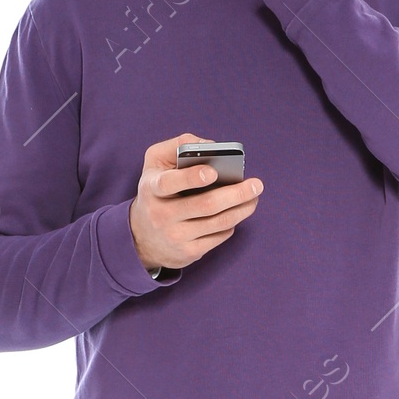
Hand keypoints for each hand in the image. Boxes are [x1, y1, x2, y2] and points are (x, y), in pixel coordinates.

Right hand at [128, 132, 262, 272]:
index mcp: (152, 188)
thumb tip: (212, 145)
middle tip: (257, 184)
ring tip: (255, 197)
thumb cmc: (157, 190)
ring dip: (242, 209)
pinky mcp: (188, 253)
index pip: (169, 183)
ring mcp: (175, 236)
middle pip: (205, 205)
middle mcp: (161, 214)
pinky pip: (219, 236)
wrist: (141, 237)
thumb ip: (179, 145)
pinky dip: (232, 223)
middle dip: (236, 194)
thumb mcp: (155, 162)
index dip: (191, 178)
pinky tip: (237, 213)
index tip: (214, 172)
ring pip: (218, 222)